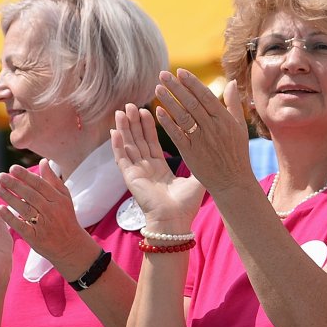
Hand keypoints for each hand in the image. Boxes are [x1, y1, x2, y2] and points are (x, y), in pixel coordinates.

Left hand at [0, 163, 99, 276]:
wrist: (71, 246)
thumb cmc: (65, 218)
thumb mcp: (64, 198)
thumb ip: (52, 180)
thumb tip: (43, 161)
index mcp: (58, 199)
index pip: (40, 184)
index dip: (25, 175)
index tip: (12, 168)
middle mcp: (52, 211)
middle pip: (30, 195)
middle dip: (15, 184)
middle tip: (1, 176)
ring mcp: (44, 225)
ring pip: (24, 208)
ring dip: (10, 197)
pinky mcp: (36, 238)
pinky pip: (21, 226)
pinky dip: (10, 218)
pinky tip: (0, 209)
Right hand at [110, 103, 205, 232]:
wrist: (175, 221)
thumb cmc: (186, 205)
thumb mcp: (196, 179)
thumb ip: (199, 162)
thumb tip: (212, 150)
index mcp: (160, 169)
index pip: (152, 142)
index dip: (149, 126)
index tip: (148, 109)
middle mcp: (146, 169)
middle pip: (138, 140)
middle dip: (135, 122)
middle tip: (132, 104)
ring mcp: (137, 172)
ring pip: (128, 145)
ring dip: (125, 128)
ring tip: (122, 110)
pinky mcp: (130, 177)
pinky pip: (121, 158)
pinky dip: (117, 144)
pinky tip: (114, 130)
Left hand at [148, 71, 256, 198]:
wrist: (233, 182)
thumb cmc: (237, 153)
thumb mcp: (240, 127)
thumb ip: (233, 103)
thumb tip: (231, 81)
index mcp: (224, 119)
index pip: (205, 96)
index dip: (192, 83)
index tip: (180, 71)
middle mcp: (212, 127)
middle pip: (191, 103)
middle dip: (176, 87)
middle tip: (162, 74)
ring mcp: (201, 140)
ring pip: (182, 116)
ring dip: (169, 101)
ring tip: (157, 89)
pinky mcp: (191, 153)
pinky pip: (177, 135)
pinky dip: (167, 123)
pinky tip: (157, 111)